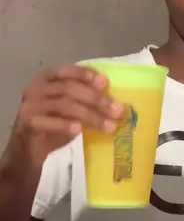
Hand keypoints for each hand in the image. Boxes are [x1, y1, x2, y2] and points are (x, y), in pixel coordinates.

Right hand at [9, 65, 124, 166]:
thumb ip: (84, 100)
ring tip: (109, 127)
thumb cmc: (52, 125)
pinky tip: (79, 130)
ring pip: (64, 106)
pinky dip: (66, 125)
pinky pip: (50, 122)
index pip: (67, 71)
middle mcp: (36, 88)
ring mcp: (30, 105)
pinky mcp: (28, 123)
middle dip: (96, 99)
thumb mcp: (69, 109)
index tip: (105, 83)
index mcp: (46, 79)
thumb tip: (115, 104)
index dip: (86, 75)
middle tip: (118, 110)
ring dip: (91, 116)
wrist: (27, 149)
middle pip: (69, 89)